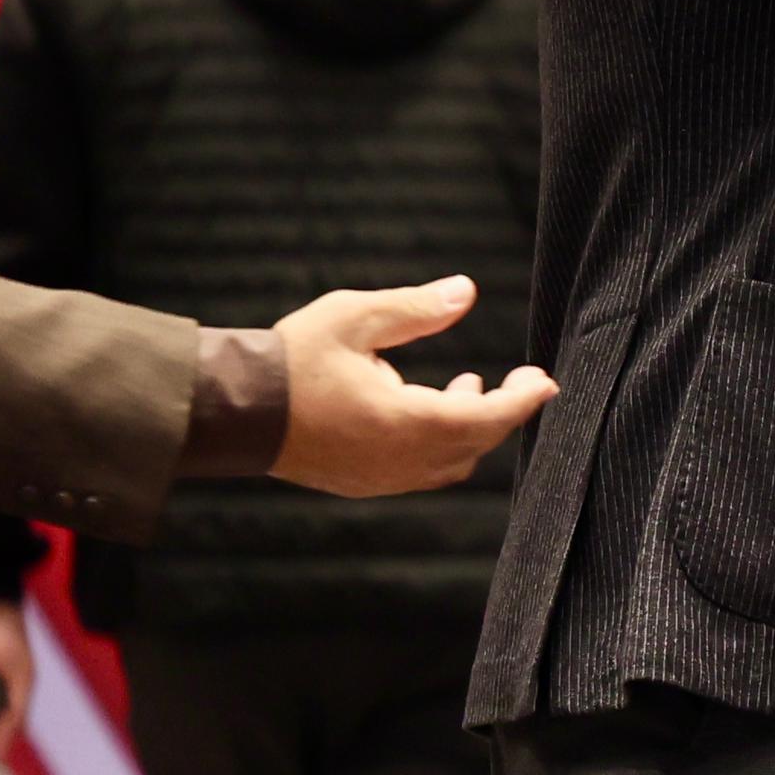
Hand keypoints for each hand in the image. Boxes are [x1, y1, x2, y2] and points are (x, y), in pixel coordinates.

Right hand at [270, 279, 552, 498]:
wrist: (228, 410)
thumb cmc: (290, 359)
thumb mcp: (354, 317)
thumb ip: (415, 308)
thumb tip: (466, 291)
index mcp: (405, 424)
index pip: (488, 419)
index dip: (524, 401)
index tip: (546, 381)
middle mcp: (398, 462)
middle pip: (474, 444)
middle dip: (502, 411)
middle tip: (521, 379)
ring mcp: (377, 478)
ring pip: (448, 463)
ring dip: (468, 427)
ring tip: (466, 384)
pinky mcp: (357, 483)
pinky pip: (417, 472)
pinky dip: (437, 444)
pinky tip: (423, 407)